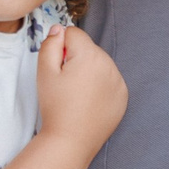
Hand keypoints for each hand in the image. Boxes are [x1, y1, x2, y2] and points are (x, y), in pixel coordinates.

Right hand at [34, 26, 127, 153]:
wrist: (72, 140)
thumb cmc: (56, 106)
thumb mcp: (44, 72)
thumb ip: (51, 45)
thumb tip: (59, 29)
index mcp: (90, 55)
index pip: (74, 33)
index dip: (60, 46)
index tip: (57, 66)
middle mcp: (109, 64)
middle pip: (88, 48)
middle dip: (76, 58)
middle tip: (65, 83)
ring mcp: (119, 80)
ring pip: (100, 64)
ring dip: (88, 71)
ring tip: (77, 94)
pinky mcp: (123, 95)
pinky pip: (110, 80)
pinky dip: (100, 86)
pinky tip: (88, 101)